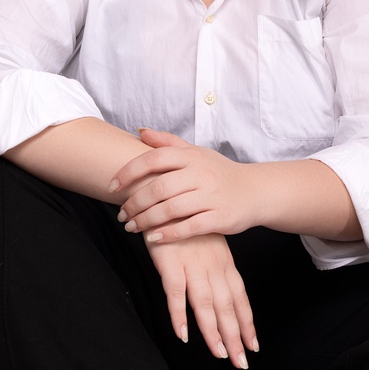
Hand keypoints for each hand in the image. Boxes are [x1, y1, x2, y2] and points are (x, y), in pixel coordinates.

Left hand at [111, 129, 261, 242]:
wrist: (256, 191)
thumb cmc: (220, 172)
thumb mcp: (197, 152)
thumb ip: (168, 142)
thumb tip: (139, 131)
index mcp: (192, 156)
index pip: (153, 159)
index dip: (129, 172)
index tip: (112, 186)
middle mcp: (201, 174)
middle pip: (158, 188)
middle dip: (134, 203)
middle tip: (121, 215)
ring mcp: (211, 196)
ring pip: (170, 210)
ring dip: (146, 221)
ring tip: (131, 227)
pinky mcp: (220, 218)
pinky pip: (189, 227)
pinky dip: (168, 234)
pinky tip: (153, 238)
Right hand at [146, 232, 258, 368]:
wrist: (165, 193)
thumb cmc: (185, 220)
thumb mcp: (207, 243)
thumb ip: (214, 267)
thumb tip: (220, 291)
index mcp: (223, 262)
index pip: (239, 296)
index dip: (246, 321)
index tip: (253, 345)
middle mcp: (212, 266)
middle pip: (227, 306)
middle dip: (235, 335)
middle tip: (242, 363)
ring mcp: (192, 264)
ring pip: (205, 304)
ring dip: (213, 331)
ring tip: (219, 354)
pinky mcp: (170, 262)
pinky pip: (175, 293)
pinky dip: (179, 315)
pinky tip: (183, 335)